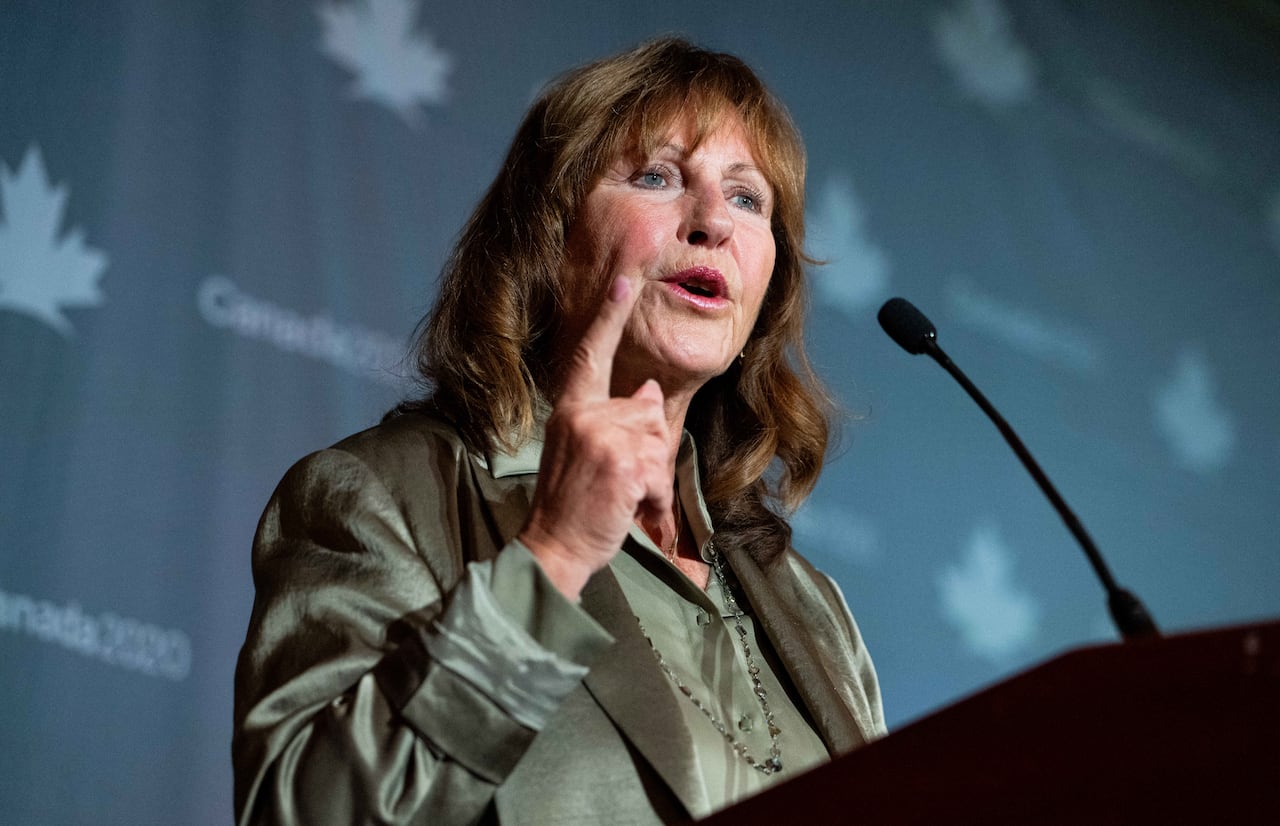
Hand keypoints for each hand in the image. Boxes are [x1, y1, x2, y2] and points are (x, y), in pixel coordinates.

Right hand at [518, 276, 673, 599]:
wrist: (552, 547)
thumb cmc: (571, 503)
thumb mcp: (584, 451)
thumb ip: (612, 420)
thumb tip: (645, 393)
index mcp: (570, 409)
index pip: (591, 353)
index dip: (609, 315)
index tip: (625, 278)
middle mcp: (583, 416)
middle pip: (648, 409)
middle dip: (648, 447)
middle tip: (615, 481)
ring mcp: (602, 439)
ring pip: (658, 440)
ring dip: (651, 476)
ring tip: (620, 496)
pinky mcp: (623, 464)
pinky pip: (661, 472)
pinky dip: (655, 497)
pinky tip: (628, 508)